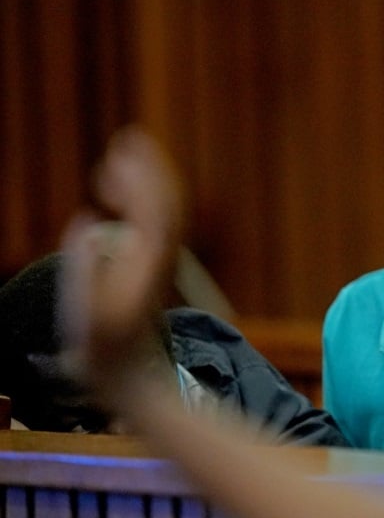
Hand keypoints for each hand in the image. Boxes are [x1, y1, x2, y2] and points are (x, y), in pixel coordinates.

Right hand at [59, 127, 184, 402]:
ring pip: (162, 214)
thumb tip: (85, 220)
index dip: (142, 180)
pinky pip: (152, 224)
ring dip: (144, 183)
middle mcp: (161, 260)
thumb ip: (85, 268)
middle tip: (129, 139)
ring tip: (117, 161)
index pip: (153, 212)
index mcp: (148, 265)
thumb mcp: (90, 315)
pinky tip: (117, 193)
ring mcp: (160, 263)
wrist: (136, 377)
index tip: (125, 153)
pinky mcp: (153, 268)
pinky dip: (139, 202)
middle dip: (149, 171)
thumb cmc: (106, 351)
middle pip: (165, 206)